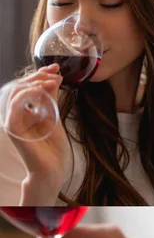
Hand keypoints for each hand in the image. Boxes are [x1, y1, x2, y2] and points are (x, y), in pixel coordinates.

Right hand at [7, 64, 68, 202]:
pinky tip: (41, 90)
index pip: (27, 87)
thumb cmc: (53, 147)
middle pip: (20, 86)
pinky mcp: (12, 128)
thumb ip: (51, 99)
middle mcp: (16, 114)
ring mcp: (12, 120)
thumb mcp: (54, 116)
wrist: (53, 169)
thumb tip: (55, 77)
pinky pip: (14, 106)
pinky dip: (26, 95)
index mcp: (24, 111)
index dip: (40, 75)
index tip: (57, 68)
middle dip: (38, 75)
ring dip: (34, 83)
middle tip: (55, 71)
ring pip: (15, 92)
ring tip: (51, 81)